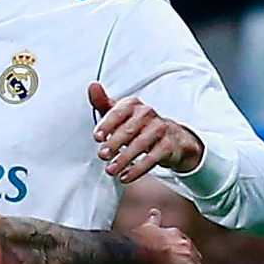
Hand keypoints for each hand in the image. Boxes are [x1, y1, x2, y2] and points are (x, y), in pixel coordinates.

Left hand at [88, 81, 205, 183]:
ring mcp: (159, 129)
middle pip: (129, 129)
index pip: (118, 111)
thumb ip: (102, 102)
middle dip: (114, 143)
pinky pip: (152, 159)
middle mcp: (147, 114)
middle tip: (102, 155)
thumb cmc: (137, 124)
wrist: (170, 136)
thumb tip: (93, 86)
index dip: (107, 124)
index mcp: (133, 104)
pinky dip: (138, 169)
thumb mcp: (119, 112)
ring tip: (111, 170)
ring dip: (124, 158)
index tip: (97, 137)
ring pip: (140, 144)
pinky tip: (125, 176)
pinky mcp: (167, 146)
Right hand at [126, 213, 209, 263]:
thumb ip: (153, 221)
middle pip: (195, 257)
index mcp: (177, 235)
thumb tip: (154, 211)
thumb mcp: (147, 227)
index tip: (182, 258)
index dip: (184, 252)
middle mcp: (187, 245)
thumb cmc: (139, 242)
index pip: (185, 244)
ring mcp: (190, 260)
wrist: (140, 252)